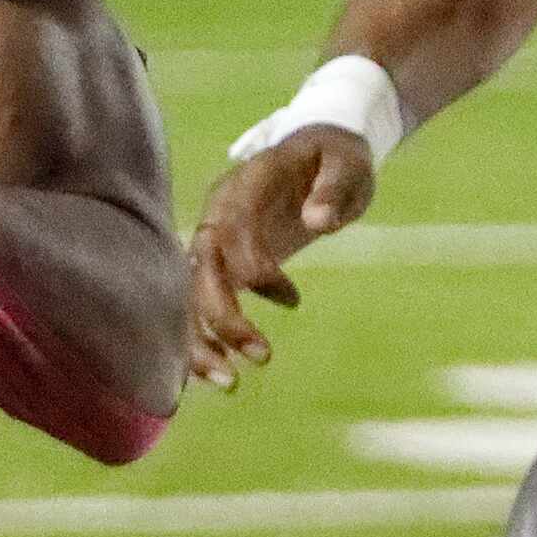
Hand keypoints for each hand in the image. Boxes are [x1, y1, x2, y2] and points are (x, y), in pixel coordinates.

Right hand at [185, 123, 376, 391]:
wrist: (316, 152)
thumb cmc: (335, 157)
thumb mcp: (347, 164)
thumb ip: (333, 189)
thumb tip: (318, 222)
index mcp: (246, 184)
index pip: (232, 226)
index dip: (252, 265)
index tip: (291, 298)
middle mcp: (220, 212)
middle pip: (202, 264)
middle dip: (221, 314)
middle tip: (262, 357)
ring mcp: (216, 238)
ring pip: (189, 290)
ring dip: (202, 337)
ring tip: (228, 384)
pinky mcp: (223, 262)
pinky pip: (200, 301)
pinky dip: (203, 337)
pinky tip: (219, 375)